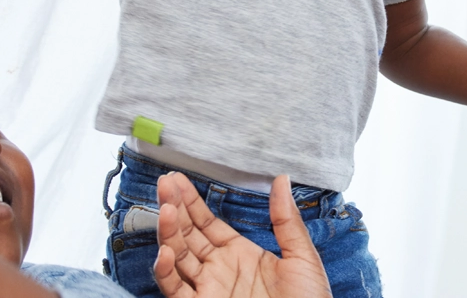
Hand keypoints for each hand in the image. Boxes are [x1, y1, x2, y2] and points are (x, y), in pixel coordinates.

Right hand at [153, 173, 331, 297]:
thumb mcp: (302, 258)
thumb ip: (287, 220)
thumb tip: (281, 180)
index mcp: (240, 254)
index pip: (207, 223)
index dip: (191, 202)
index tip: (177, 180)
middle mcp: (218, 270)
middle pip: (188, 235)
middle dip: (174, 208)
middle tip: (165, 184)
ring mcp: (208, 290)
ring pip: (178, 258)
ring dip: (169, 233)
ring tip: (166, 209)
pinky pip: (176, 290)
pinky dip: (167, 272)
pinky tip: (166, 251)